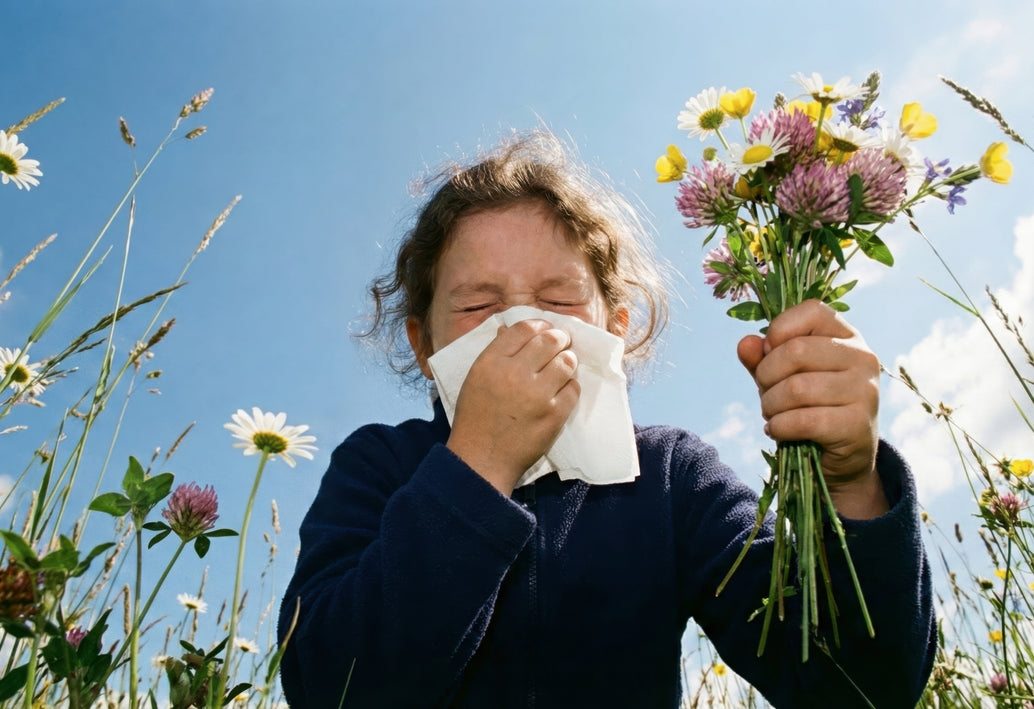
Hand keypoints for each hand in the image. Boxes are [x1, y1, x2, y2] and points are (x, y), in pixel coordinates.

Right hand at [446, 319, 578, 495]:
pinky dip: (569, 387)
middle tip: (562, 344)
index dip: (540, 324)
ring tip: (562, 367)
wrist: (482, 460)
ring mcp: (537, 394)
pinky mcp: (554, 413)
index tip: (546, 329)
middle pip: (550, 340)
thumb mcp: (476, 378)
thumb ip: (495, 353)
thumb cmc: (475, 418)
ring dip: (567, 361)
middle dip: (560, 339)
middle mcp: (514, 373)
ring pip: (566, 362)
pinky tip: (560, 392)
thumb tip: (511, 330)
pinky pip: (573, 388)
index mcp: (491, 361)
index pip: (524, 328)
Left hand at [736, 300, 887, 517]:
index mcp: (847, 336)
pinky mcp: (858, 425)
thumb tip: (746, 344)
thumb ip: (762, 357)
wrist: (842, 458)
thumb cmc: (809, 406)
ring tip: (773, 414)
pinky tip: (778, 430)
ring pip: (796, 388)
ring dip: (771, 406)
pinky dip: (779, 427)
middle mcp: (863, 357)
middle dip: (766, 376)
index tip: (769, 354)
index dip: (778, 331)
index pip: (812, 310)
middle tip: (766, 393)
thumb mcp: (782, 376)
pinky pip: (803, 420)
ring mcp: (865, 391)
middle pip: (796, 352)